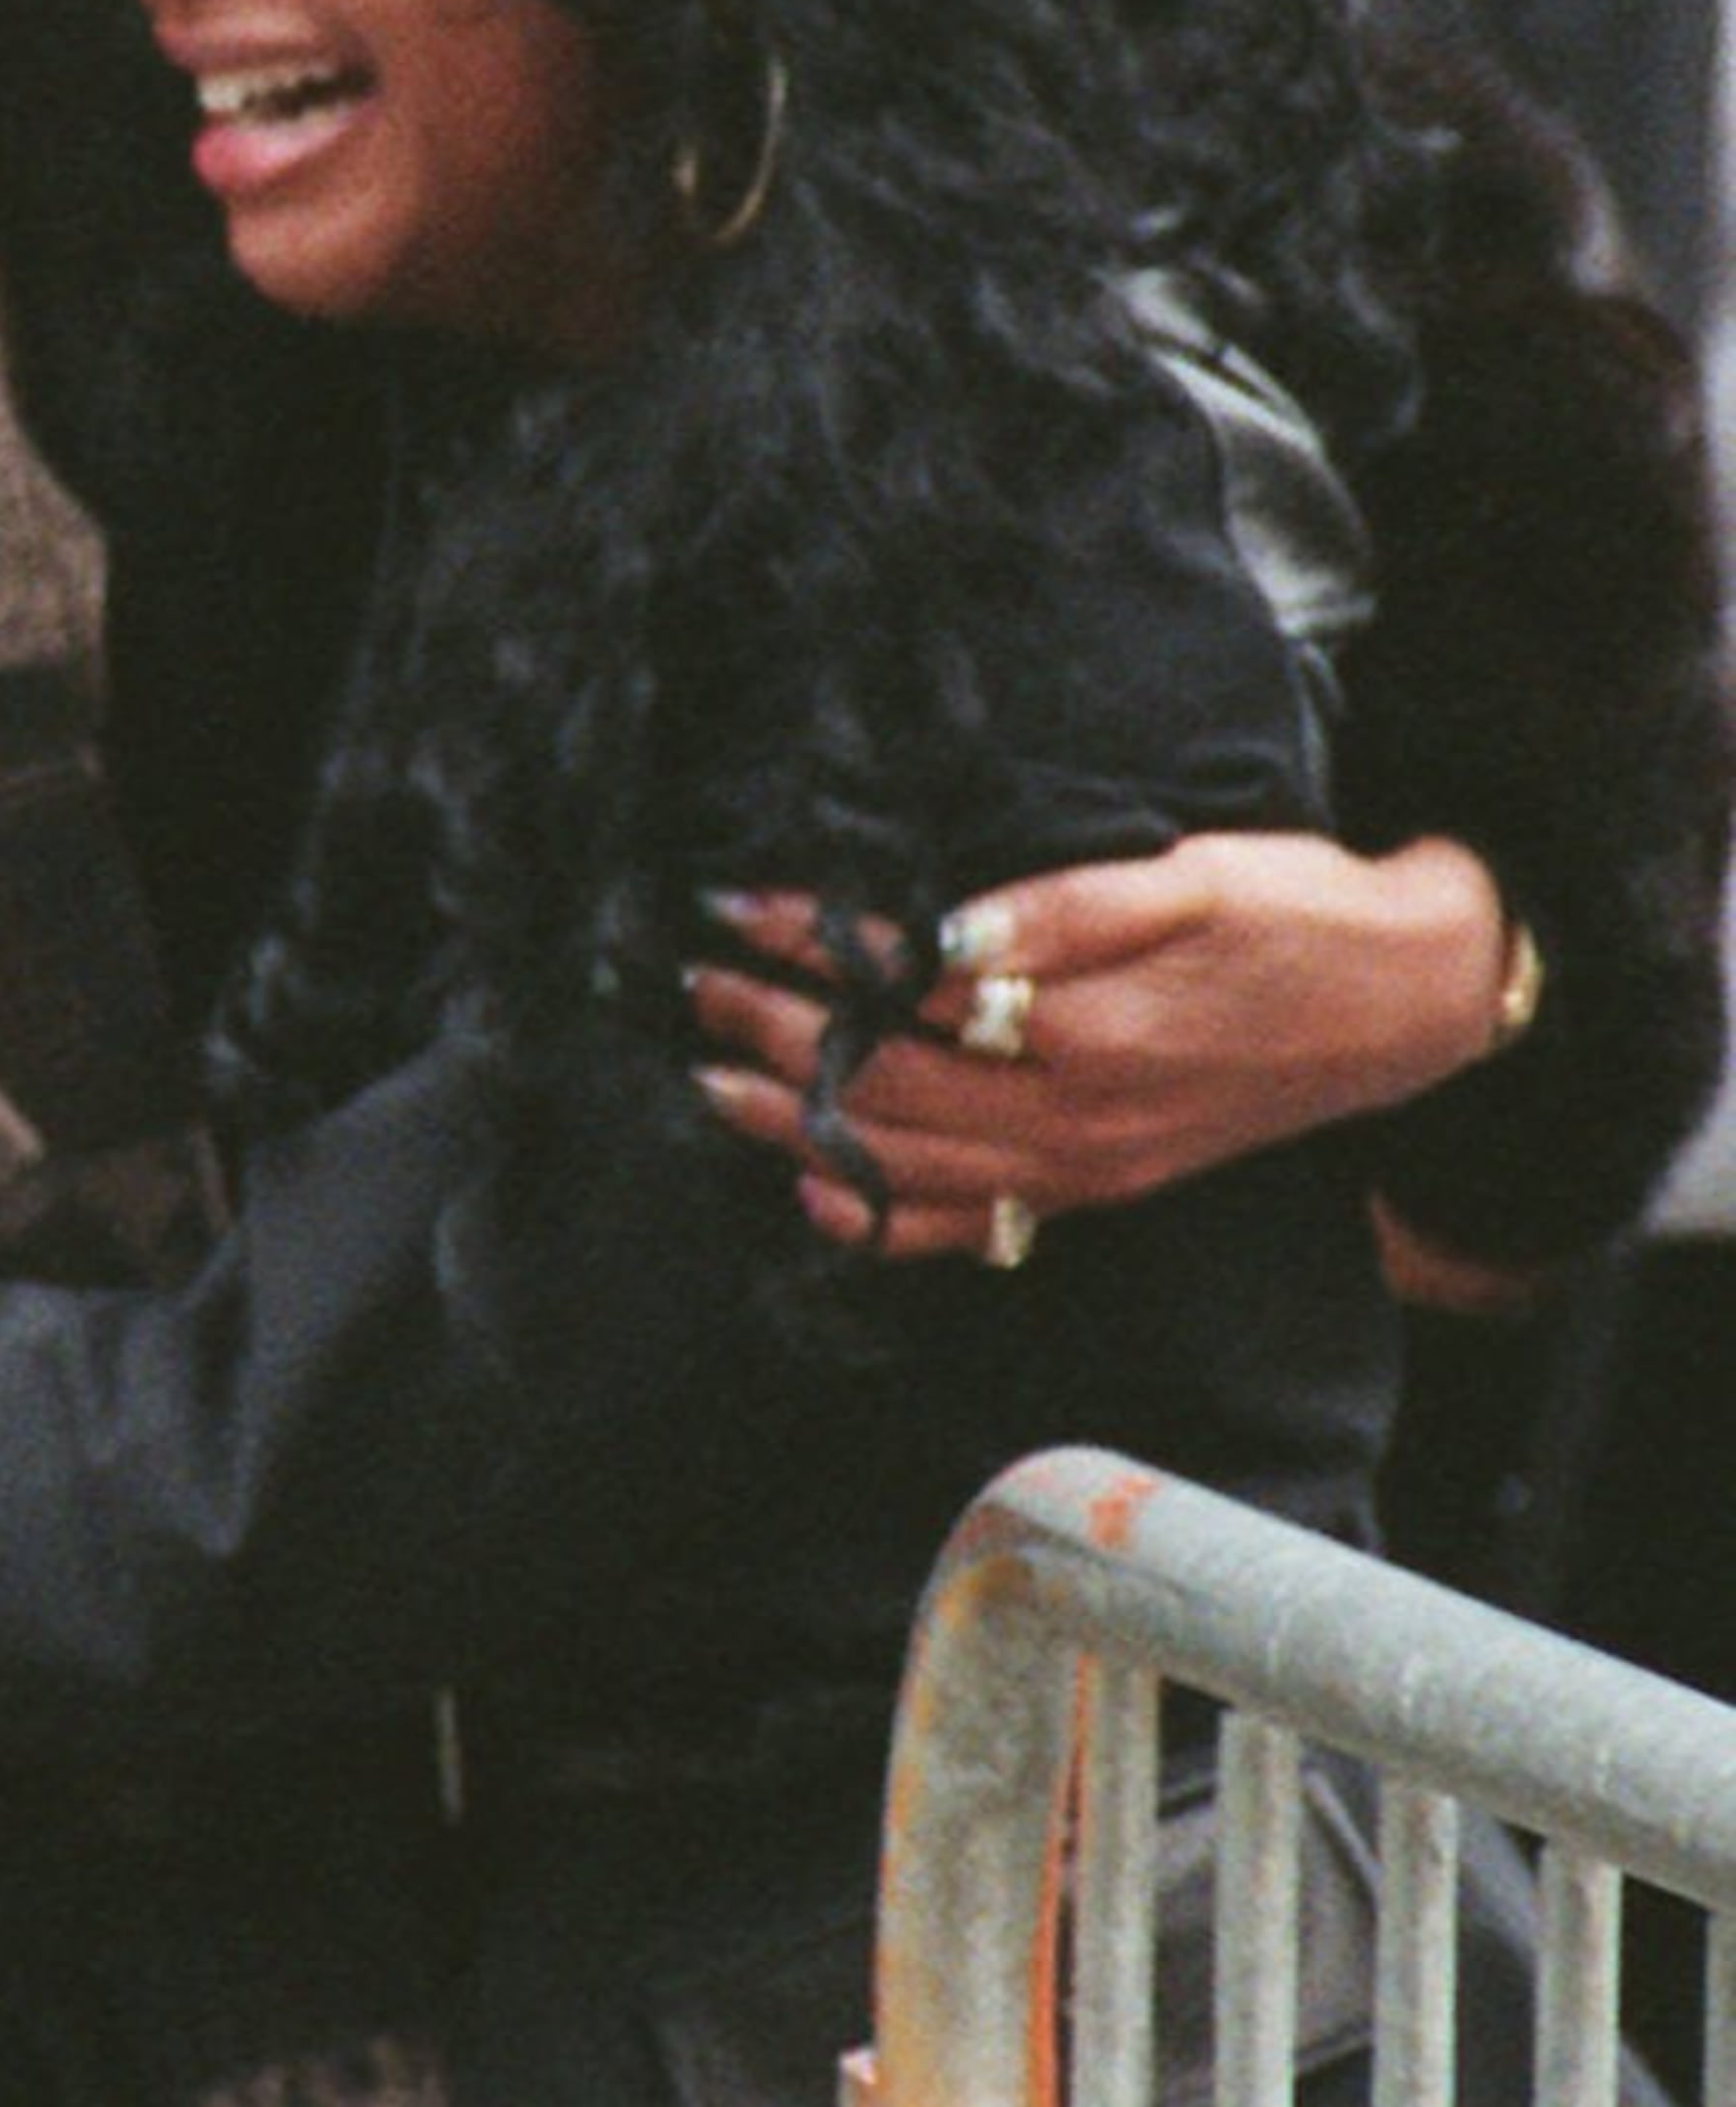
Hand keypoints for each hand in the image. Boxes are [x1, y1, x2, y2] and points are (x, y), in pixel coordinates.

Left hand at [686, 833, 1511, 1262]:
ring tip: (716, 1080)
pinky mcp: (1099, 1187)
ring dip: (800, 1125)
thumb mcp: (1197, 880)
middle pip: (887, 1087)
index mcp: (1090, 1032)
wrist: (1410, 1002)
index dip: (816, 948)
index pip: (910, 992)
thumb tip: (945, 929)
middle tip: (696, 986)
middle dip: (781, 1034)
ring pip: (907, 1163)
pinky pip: (970, 1227)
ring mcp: (1083, 1168)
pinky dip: (882, 1219)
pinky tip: (818, 1196)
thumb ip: (1067, 910)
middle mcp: (1075, 1119)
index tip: (739, 907)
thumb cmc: (1301, 920)